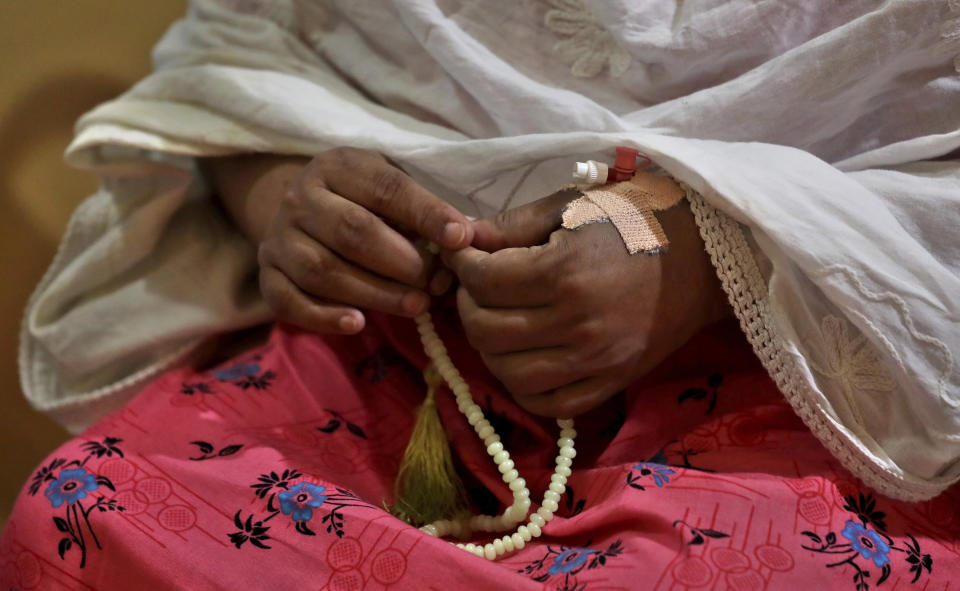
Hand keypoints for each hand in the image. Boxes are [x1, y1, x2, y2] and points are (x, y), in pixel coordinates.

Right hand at [253, 148, 473, 332]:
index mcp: (338, 167)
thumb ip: (421, 212)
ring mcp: (279, 238)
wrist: (303, 214)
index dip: (426, 214)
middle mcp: (300, 198)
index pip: (385, 189)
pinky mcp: (268, 276)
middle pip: (351, 232)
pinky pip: (289, 301)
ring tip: (416, 306)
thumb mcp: (390, 189)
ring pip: (323, 271)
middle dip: (401, 262)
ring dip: (375, 293)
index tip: (461, 238)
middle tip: (435, 283)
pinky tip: (357, 324)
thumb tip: (462, 240)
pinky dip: (323, 317)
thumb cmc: (364, 203)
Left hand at [444, 180, 729, 416]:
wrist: (706, 258)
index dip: (462, 263)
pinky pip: (550, 406)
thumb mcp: (573, 207)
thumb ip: (514, 224)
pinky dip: (524, 388)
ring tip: (496, 322)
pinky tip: (523, 358)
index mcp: (566, 273)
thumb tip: (461, 237)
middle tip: (476, 287)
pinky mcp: (612, 384)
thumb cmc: (638, 219)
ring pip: (509, 375)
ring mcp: (596, 361)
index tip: (466, 252)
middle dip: (467, 305)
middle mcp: (577, 325)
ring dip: (489, 349)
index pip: (483, 281)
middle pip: (486, 332)